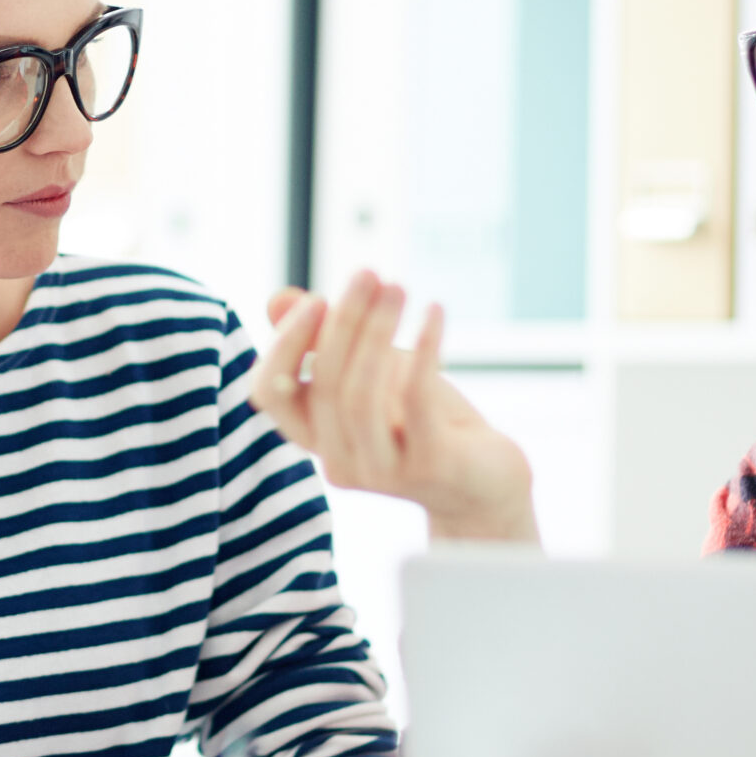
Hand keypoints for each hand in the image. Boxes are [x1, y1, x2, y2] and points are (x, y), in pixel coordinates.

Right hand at [248, 273, 538, 543]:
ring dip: (378, 330)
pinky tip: (435, 310)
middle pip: (324, 384)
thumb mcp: (373, 374)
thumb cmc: (424, 422)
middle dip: (344, 320)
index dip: (283, 344)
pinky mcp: (430, 466)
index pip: (269, 393)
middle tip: (368, 273)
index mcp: (316, 438)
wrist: (487, 482)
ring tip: (397, 287)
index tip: (316, 299)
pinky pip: (416, 398)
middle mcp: (339, 461)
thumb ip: (324, 341)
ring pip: (360, 395)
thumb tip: (278, 299)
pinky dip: (425, 346)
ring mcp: (382, 470)